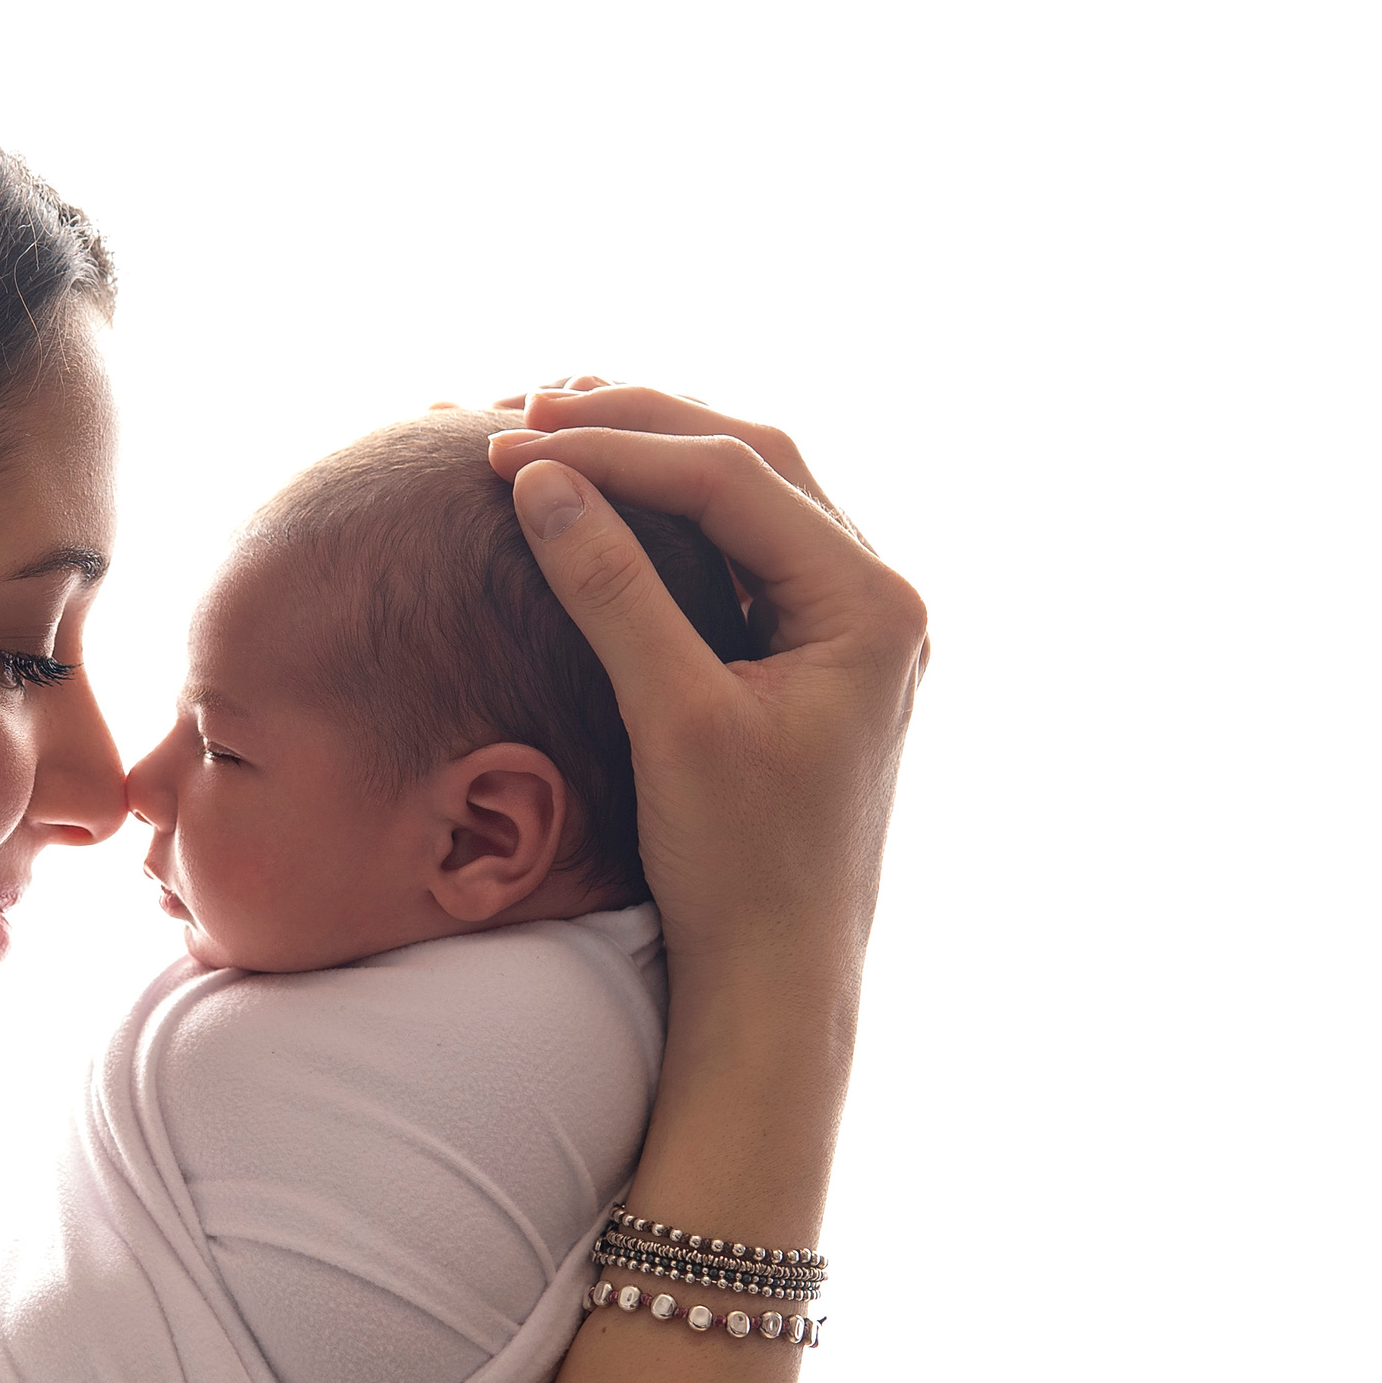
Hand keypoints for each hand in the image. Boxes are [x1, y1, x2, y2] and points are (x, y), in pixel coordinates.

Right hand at [485, 386, 926, 1382]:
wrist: (777, 976)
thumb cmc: (737, 866)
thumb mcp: (673, 718)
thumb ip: (610, 589)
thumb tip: (535, 477)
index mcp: (869, 603)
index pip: (731, 477)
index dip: (616, 448)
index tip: (507, 443)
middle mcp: (873, 595)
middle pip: (749, 458)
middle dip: (637, 422)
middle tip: (526, 406)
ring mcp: (845, 619)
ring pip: (746, 489)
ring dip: (652, 449)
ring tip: (553, 422)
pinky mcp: (805, 648)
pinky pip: (734, 542)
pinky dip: (662, 505)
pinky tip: (595, 492)